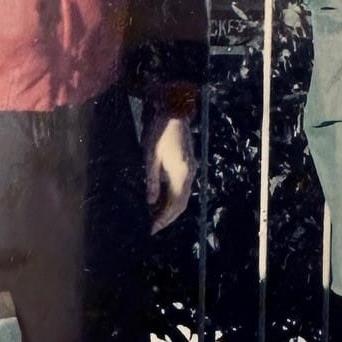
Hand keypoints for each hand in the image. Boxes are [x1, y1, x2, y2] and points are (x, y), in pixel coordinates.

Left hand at [145, 113, 194, 232]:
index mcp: (181, 173)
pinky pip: (182, 187)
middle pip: (182, 203)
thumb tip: (150, 202)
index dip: (164, 218)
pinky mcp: (187, 165)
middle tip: (154, 227)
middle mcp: (189, 174)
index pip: (175, 204)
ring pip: (183, 196)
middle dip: (168, 217)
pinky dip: (172, 197)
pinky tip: (160, 199)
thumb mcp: (150, 156)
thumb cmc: (159, 132)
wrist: (173, 112)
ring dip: (170, 208)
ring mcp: (190, 169)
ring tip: (154, 216)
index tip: (153, 229)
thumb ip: (152, 180)